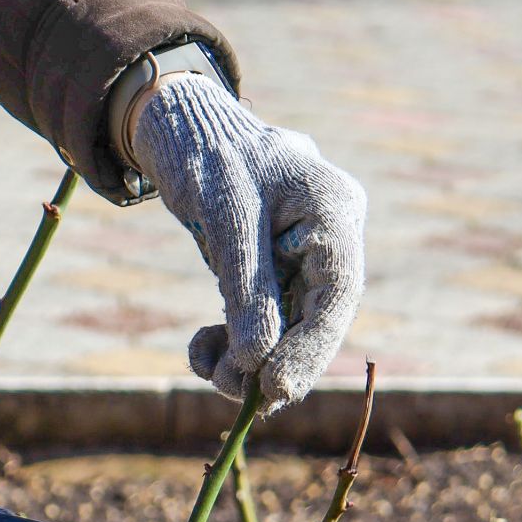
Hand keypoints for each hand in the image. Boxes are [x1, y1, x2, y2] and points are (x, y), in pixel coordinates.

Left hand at [131, 74, 365, 411]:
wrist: (183, 125)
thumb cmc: (206, 154)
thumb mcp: (223, 217)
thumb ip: (245, 288)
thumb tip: (257, 364)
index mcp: (334, 208)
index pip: (338, 295)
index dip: (310, 350)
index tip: (274, 389)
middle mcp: (330, 234)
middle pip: (316, 318)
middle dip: (274, 360)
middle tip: (237, 395)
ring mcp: (305, 254)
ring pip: (288, 325)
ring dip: (247, 357)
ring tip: (206, 365)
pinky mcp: (276, 268)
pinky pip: (263, 317)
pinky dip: (233, 339)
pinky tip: (202, 345)